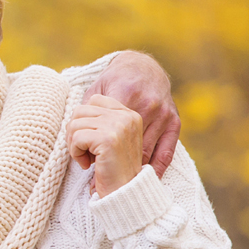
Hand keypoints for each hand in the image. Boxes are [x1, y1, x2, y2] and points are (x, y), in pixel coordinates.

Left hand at [67, 94, 144, 196]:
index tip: (89, 140)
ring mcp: (119, 126)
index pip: (94, 99)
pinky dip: (75, 153)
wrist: (125, 193)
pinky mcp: (109, 139)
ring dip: (74, 144)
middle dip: (75, 132)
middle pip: (81, 109)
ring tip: (87, 159)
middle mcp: (127, 116)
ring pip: (75, 122)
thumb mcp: (108, 137)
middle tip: (84, 151)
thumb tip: (76, 109)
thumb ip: (98, 120)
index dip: (83, 120)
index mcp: (128, 114)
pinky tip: (87, 164)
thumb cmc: (112, 167)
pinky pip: (77, 137)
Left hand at [83, 51, 179, 177]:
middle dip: (107, 159)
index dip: (88, 146)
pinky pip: (166, 153)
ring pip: (143, 152)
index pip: (102, 128)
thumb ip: (86, 108)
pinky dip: (155, 169)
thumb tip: (73, 134)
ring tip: (114, 171)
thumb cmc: (115, 82)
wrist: (144, 68)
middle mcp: (146, 105)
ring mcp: (162, 116)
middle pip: (122, 142)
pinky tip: (145, 179)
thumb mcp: (97, 89)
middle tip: (95, 167)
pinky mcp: (174, 123)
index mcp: (125, 94)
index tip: (82, 158)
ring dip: (127, 166)